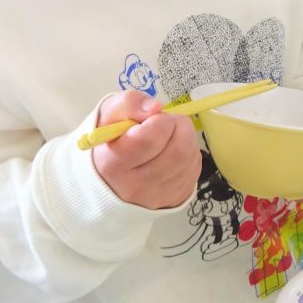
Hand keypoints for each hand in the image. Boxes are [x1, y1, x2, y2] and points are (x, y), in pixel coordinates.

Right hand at [91, 91, 201, 209]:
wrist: (109, 177)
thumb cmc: (110, 141)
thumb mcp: (109, 115)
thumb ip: (129, 103)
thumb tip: (155, 107)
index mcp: (113, 165)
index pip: (149, 140)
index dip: (158, 121)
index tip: (152, 118)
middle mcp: (135, 187)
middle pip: (177, 151)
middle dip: (178, 126)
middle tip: (167, 122)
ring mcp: (157, 196)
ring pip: (189, 159)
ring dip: (186, 138)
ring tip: (170, 135)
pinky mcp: (175, 199)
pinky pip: (194, 169)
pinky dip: (189, 153)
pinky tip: (173, 150)